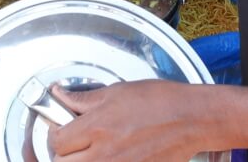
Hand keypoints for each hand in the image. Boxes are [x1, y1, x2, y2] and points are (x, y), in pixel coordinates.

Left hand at [48, 81, 227, 159]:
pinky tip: (109, 157)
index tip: (60, 131)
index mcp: (97, 126)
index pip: (57, 142)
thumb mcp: (117, 92)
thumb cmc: (160, 101)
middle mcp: (105, 153)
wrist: (192, 118)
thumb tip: (59, 94)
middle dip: (62, 156)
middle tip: (71, 146)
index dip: (54, 136)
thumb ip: (83, 98)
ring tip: (88, 153)